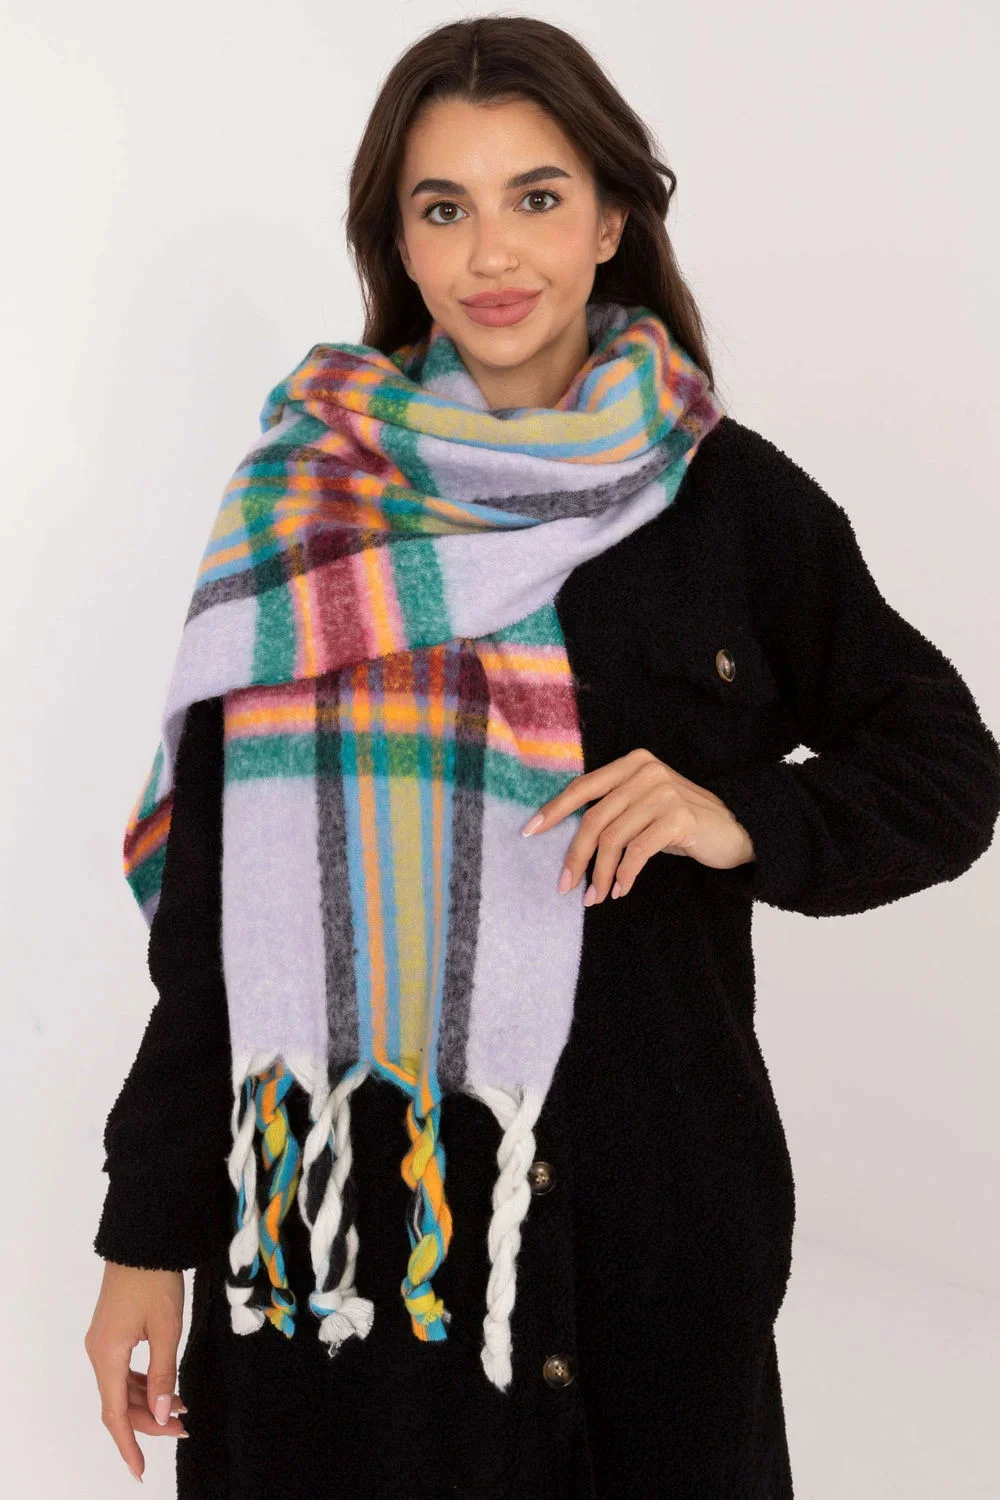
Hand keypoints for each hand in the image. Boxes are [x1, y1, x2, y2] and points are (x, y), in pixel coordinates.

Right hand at [85, 1261, 188, 1483]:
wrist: (143, 1239)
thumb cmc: (156, 1280)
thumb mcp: (168, 1328)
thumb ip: (163, 1375)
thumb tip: (159, 1415)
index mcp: (107, 1355)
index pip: (114, 1413)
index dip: (129, 1443)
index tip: (140, 1469)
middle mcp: (98, 1352)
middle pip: (118, 1402)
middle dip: (148, 1421)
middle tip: (184, 1428)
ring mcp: (102, 1342)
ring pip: (121, 1387)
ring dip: (147, 1402)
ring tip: (181, 1409)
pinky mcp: (111, 1331)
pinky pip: (123, 1370)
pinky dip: (143, 1384)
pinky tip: (165, 1388)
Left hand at [521, 747, 754, 903]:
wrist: (736, 830)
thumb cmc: (682, 823)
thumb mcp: (644, 808)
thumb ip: (613, 811)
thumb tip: (570, 842)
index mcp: (632, 763)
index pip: (583, 787)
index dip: (553, 810)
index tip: (530, 832)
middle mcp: (646, 771)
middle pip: (594, 818)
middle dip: (575, 856)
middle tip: (565, 886)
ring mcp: (663, 792)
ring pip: (613, 839)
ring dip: (600, 875)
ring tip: (596, 897)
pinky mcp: (679, 817)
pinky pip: (638, 852)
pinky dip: (625, 875)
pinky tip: (621, 890)